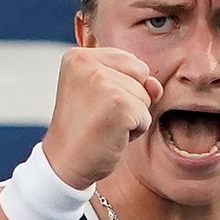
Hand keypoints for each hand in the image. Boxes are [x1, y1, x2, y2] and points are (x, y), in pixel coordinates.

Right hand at [41, 47, 162, 189]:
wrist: (64, 163)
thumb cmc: (84, 129)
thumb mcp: (105, 94)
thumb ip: (132, 80)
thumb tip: (156, 86)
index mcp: (79, 56)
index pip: (129, 61)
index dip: (122, 87)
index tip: (93, 104)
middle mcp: (87, 63)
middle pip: (140, 73)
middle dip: (131, 98)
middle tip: (99, 116)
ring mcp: (103, 82)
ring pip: (145, 96)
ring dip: (132, 116)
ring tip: (103, 126)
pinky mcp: (118, 105)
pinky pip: (145, 116)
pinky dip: (134, 131)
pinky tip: (110, 136)